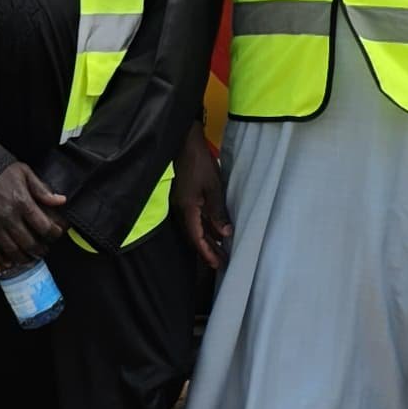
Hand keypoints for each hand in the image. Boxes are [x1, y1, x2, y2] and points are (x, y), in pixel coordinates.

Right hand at [0, 161, 65, 271]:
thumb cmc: (0, 169)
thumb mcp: (24, 172)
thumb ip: (42, 190)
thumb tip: (61, 201)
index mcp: (22, 201)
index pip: (44, 227)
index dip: (54, 234)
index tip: (55, 235)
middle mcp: (8, 215)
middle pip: (28, 243)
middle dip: (39, 251)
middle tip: (42, 251)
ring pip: (10, 250)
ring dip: (21, 258)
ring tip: (27, 258)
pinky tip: (4, 261)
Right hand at [175, 133, 230, 271]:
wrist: (186, 143)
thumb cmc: (199, 162)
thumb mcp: (213, 187)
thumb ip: (218, 212)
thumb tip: (225, 234)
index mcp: (187, 208)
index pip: (196, 237)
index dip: (206, 252)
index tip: (216, 265)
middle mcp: (182, 209)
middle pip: (195, 236)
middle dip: (208, 251)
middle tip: (221, 264)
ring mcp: (182, 203)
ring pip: (195, 228)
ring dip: (207, 240)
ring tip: (220, 252)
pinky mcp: (185, 198)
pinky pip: (195, 218)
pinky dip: (205, 228)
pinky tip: (215, 232)